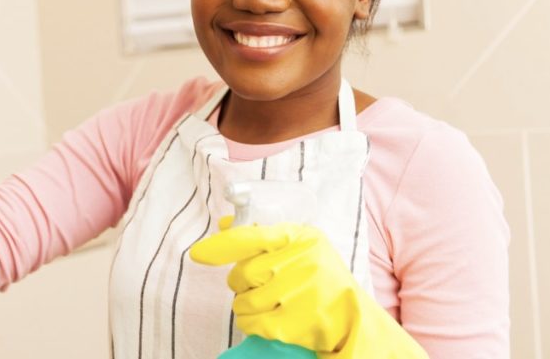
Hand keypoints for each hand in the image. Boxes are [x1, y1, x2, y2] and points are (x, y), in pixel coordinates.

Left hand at [190, 217, 428, 357]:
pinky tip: (265, 317)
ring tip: (266, 300)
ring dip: (245, 302)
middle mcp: (299, 263)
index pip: (250, 236)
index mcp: (301, 238)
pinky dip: (250, 321)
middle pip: (243, 272)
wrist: (351, 316)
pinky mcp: (291, 324)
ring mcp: (296, 295)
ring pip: (242, 300)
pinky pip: (250, 322)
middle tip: (259, 283)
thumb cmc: (322, 276)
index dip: (221, 245)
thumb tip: (224, 224)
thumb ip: (263, 234)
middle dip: (242, 281)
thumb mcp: (302, 245)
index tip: (198, 253)